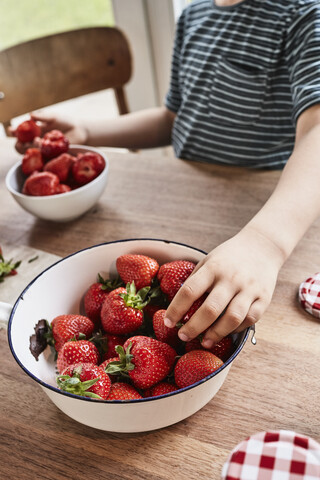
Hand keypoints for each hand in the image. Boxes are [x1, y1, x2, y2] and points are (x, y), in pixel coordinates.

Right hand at [8, 110, 87, 153]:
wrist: (79, 130)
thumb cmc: (65, 121)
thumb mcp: (53, 117)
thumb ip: (42, 116)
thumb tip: (30, 115)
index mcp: (34, 131)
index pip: (20, 133)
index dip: (14, 133)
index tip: (12, 130)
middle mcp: (37, 141)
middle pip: (22, 146)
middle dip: (19, 144)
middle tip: (21, 141)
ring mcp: (44, 149)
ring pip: (32, 152)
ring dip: (31, 147)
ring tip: (36, 140)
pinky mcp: (52, 155)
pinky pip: (43, 156)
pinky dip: (42, 151)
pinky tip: (43, 145)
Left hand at [164, 226, 284, 346]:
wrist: (262, 246)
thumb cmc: (228, 257)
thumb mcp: (208, 261)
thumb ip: (196, 280)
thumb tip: (179, 306)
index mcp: (213, 268)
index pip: (189, 291)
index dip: (176, 309)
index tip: (168, 322)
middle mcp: (231, 278)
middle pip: (210, 309)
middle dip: (194, 327)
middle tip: (182, 337)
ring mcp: (249, 289)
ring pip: (232, 318)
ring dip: (216, 334)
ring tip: (204, 342)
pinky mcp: (264, 298)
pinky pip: (250, 319)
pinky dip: (237, 329)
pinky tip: (226, 332)